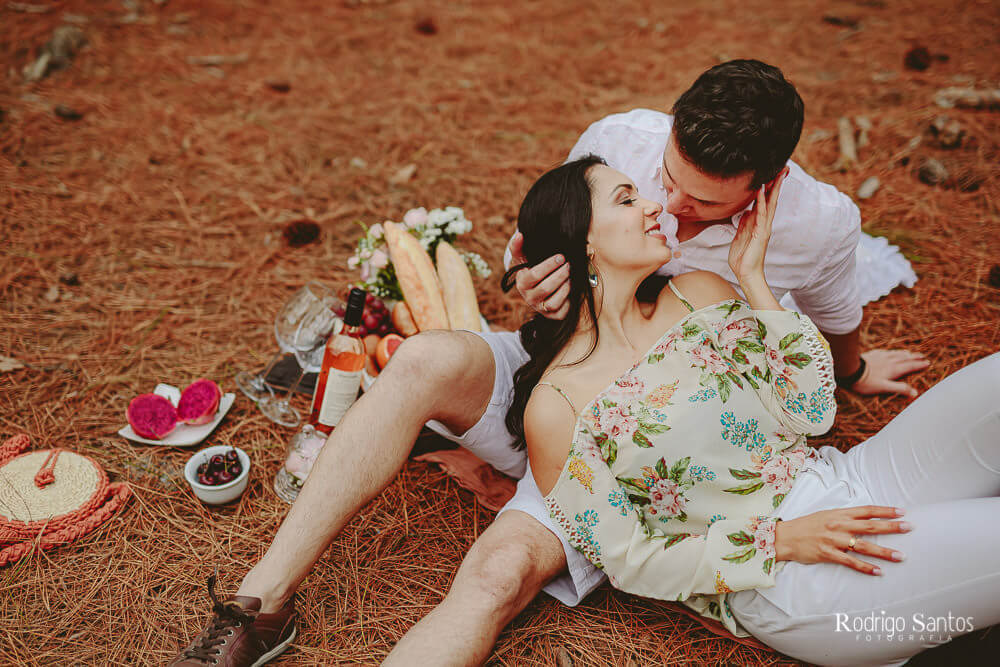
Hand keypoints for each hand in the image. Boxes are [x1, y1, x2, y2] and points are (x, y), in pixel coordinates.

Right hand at [508, 231, 570, 319]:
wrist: (536, 287)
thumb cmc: (530, 269)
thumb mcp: (522, 258)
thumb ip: (518, 246)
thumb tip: (519, 235)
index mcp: (522, 284)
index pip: (534, 275)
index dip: (549, 266)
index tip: (561, 257)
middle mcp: (529, 298)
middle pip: (546, 288)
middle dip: (560, 275)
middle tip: (569, 265)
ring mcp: (541, 308)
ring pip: (554, 301)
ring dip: (565, 287)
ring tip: (571, 275)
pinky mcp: (553, 315)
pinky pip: (562, 310)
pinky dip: (569, 300)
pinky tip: (571, 288)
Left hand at [728, 168, 787, 284]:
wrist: (746, 273)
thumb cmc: (742, 258)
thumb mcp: (740, 237)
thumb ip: (744, 224)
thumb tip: (746, 213)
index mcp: (758, 224)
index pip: (765, 202)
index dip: (768, 188)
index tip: (772, 174)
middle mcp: (764, 224)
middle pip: (772, 199)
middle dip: (776, 184)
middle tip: (783, 168)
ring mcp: (764, 228)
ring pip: (770, 204)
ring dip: (773, 188)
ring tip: (777, 173)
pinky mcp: (760, 233)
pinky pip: (761, 214)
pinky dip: (761, 202)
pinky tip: (761, 191)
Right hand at [774, 505, 909, 574]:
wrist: (784, 537)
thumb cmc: (805, 526)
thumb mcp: (825, 515)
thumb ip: (844, 517)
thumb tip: (864, 518)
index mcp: (838, 513)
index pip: (866, 510)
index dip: (885, 511)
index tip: (902, 512)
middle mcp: (838, 525)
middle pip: (869, 526)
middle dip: (891, 526)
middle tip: (909, 527)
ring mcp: (833, 540)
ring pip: (863, 545)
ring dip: (883, 551)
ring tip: (900, 556)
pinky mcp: (827, 554)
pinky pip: (850, 562)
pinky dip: (865, 567)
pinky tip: (878, 571)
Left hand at [852, 349, 929, 397]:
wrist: (850, 369)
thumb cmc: (866, 382)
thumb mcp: (884, 387)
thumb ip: (899, 389)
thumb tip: (915, 393)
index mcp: (894, 369)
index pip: (910, 366)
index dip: (919, 365)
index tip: (927, 363)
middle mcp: (889, 361)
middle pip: (905, 358)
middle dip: (914, 358)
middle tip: (922, 356)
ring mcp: (881, 356)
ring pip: (896, 354)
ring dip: (904, 353)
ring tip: (909, 352)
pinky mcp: (872, 354)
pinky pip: (886, 351)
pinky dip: (892, 351)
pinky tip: (890, 351)